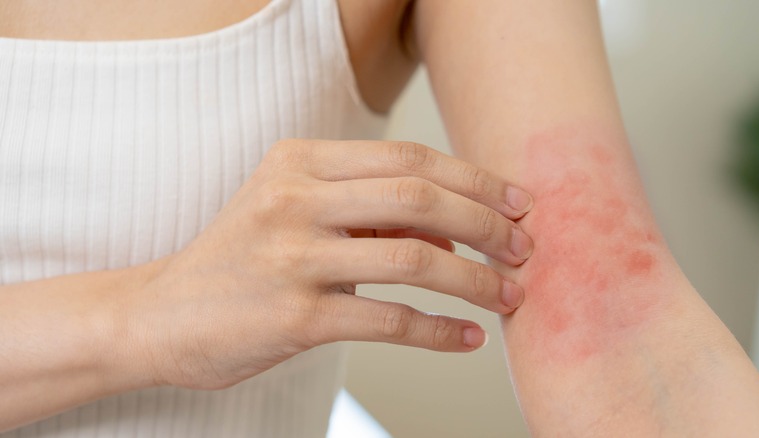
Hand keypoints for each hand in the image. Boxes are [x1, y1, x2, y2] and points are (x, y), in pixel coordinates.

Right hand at [129, 140, 532, 389]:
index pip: (407, 157)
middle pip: (418, 195)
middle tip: (523, 248)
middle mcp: (294, 199)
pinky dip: (438, 331)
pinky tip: (467, 338)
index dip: (473, 177)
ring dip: (475, 279)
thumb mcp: (297, 213)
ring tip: (509, 295)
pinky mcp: (293, 316)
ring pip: (413, 257)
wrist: (164, 315)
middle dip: (486, 222)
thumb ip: (370, 213)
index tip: (516, 201)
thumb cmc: (242, 261)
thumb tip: (454, 229)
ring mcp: (292, 257)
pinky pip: (387, 320)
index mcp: (299, 162)